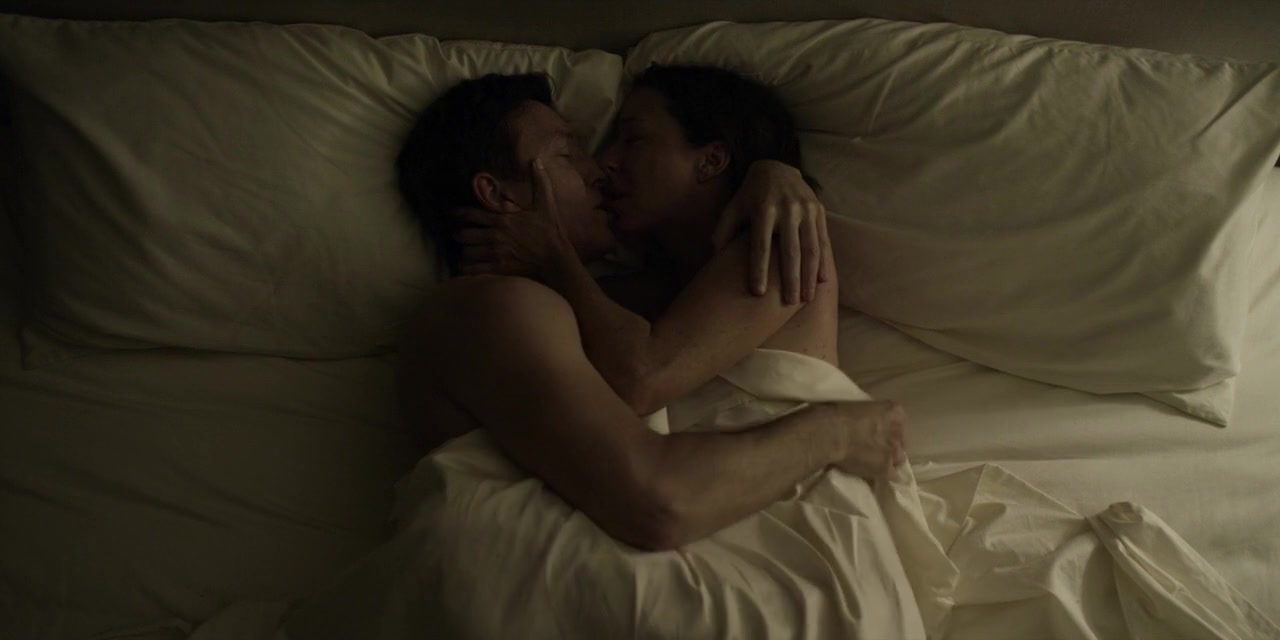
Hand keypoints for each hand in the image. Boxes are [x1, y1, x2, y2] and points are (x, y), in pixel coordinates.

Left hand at [453, 157, 574, 278]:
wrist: (556, 258)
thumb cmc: (550, 231)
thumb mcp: (546, 204)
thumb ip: (539, 182)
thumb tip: (536, 160)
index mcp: (502, 219)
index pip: (472, 214)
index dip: (458, 213)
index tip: (451, 213)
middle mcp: (494, 235)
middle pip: (464, 234)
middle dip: (459, 235)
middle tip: (458, 236)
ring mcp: (495, 252)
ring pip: (466, 252)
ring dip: (464, 253)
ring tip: (464, 253)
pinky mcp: (499, 268)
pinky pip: (474, 270)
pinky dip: (467, 270)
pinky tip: (466, 269)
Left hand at [712, 160, 829, 303]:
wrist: (776, 168)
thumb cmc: (749, 197)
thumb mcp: (732, 208)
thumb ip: (723, 232)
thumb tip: (714, 260)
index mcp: (763, 210)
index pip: (760, 246)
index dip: (759, 270)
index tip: (758, 293)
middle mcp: (787, 209)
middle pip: (790, 251)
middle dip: (790, 279)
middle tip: (788, 303)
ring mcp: (806, 209)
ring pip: (810, 248)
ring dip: (809, 275)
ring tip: (806, 298)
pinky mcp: (818, 210)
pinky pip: (823, 240)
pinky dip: (823, 261)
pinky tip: (822, 280)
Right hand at [828, 400, 906, 479]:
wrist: (830, 434)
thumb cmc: (838, 414)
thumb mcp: (860, 406)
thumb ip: (870, 414)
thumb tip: (866, 422)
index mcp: (893, 411)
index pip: (900, 421)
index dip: (889, 429)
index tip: (880, 432)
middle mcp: (898, 431)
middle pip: (900, 441)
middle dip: (890, 445)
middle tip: (875, 448)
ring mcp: (893, 451)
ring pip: (899, 459)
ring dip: (889, 460)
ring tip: (875, 463)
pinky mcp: (885, 469)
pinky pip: (892, 476)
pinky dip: (885, 476)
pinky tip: (877, 477)